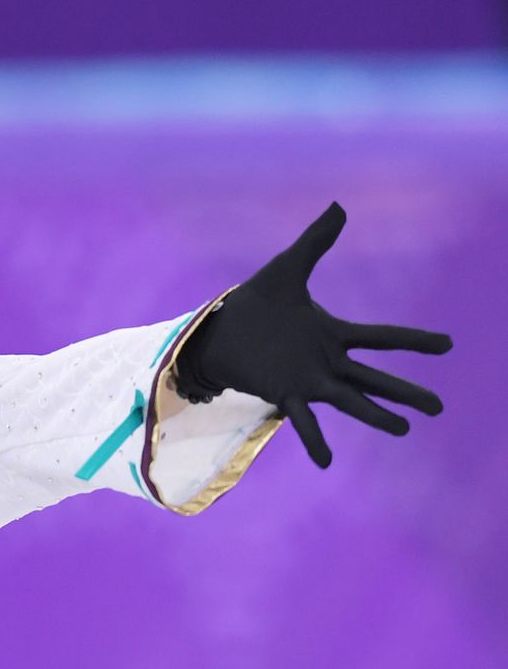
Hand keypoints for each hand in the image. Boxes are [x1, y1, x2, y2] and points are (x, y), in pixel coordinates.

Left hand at [174, 201, 451, 467]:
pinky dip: (315, 439)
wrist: (221, 329)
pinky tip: (327, 461)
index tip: (447, 344)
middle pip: (374, 377)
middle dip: (405, 390)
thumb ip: (315, 242)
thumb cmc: (255, 303)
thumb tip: (339, 207)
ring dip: (375, 415)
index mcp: (332, 333)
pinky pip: (304, 419)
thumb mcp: (287, 268)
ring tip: (402, 429)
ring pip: (350, 400)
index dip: (413, 340)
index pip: (380, 337)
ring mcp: (309, 381)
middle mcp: (327, 362)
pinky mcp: (285, 393)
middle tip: (437, 407)